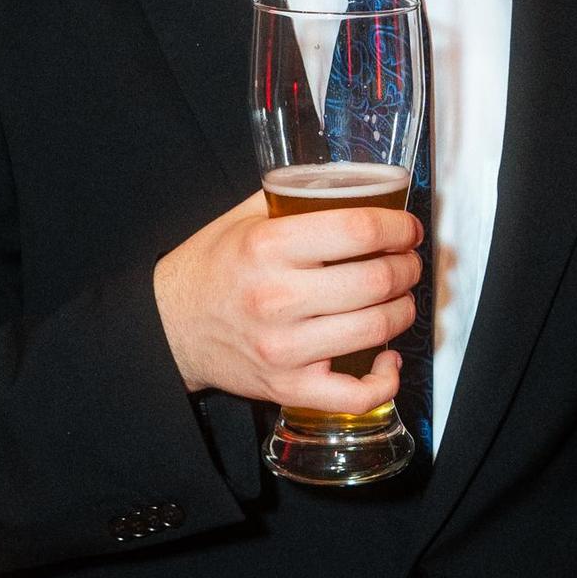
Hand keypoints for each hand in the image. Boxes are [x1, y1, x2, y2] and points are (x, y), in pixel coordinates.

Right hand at [153, 190, 422, 410]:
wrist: (169, 327)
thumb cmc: (211, 269)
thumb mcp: (242, 219)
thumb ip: (291, 197)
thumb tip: (352, 182)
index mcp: (268, 246)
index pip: (358, 230)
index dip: (398, 229)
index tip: (407, 230)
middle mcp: (277, 297)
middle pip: (376, 280)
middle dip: (407, 268)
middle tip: (408, 263)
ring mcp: (284, 347)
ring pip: (376, 328)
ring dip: (404, 311)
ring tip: (400, 299)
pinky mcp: (287, 386)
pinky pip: (355, 394)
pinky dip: (384, 379)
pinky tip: (388, 358)